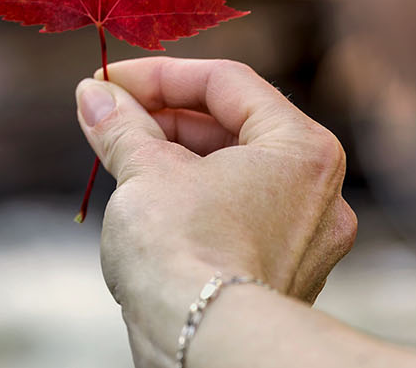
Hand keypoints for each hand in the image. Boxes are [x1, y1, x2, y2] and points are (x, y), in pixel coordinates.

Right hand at [75, 58, 356, 364]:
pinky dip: (194, 201)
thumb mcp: (144, 172)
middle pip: (234, 128)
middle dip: (163, 118)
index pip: (227, 83)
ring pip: (233, 175)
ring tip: (118, 156)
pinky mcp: (281, 276)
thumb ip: (121, 125)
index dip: (159, 75)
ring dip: (174, 158)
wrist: (202, 341)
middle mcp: (321, 192)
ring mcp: (306, 240)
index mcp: (303, 149)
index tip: (108, 81)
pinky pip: (237, 217)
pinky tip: (146, 202)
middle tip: (108, 114)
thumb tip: (95, 94)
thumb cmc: (184, 250)